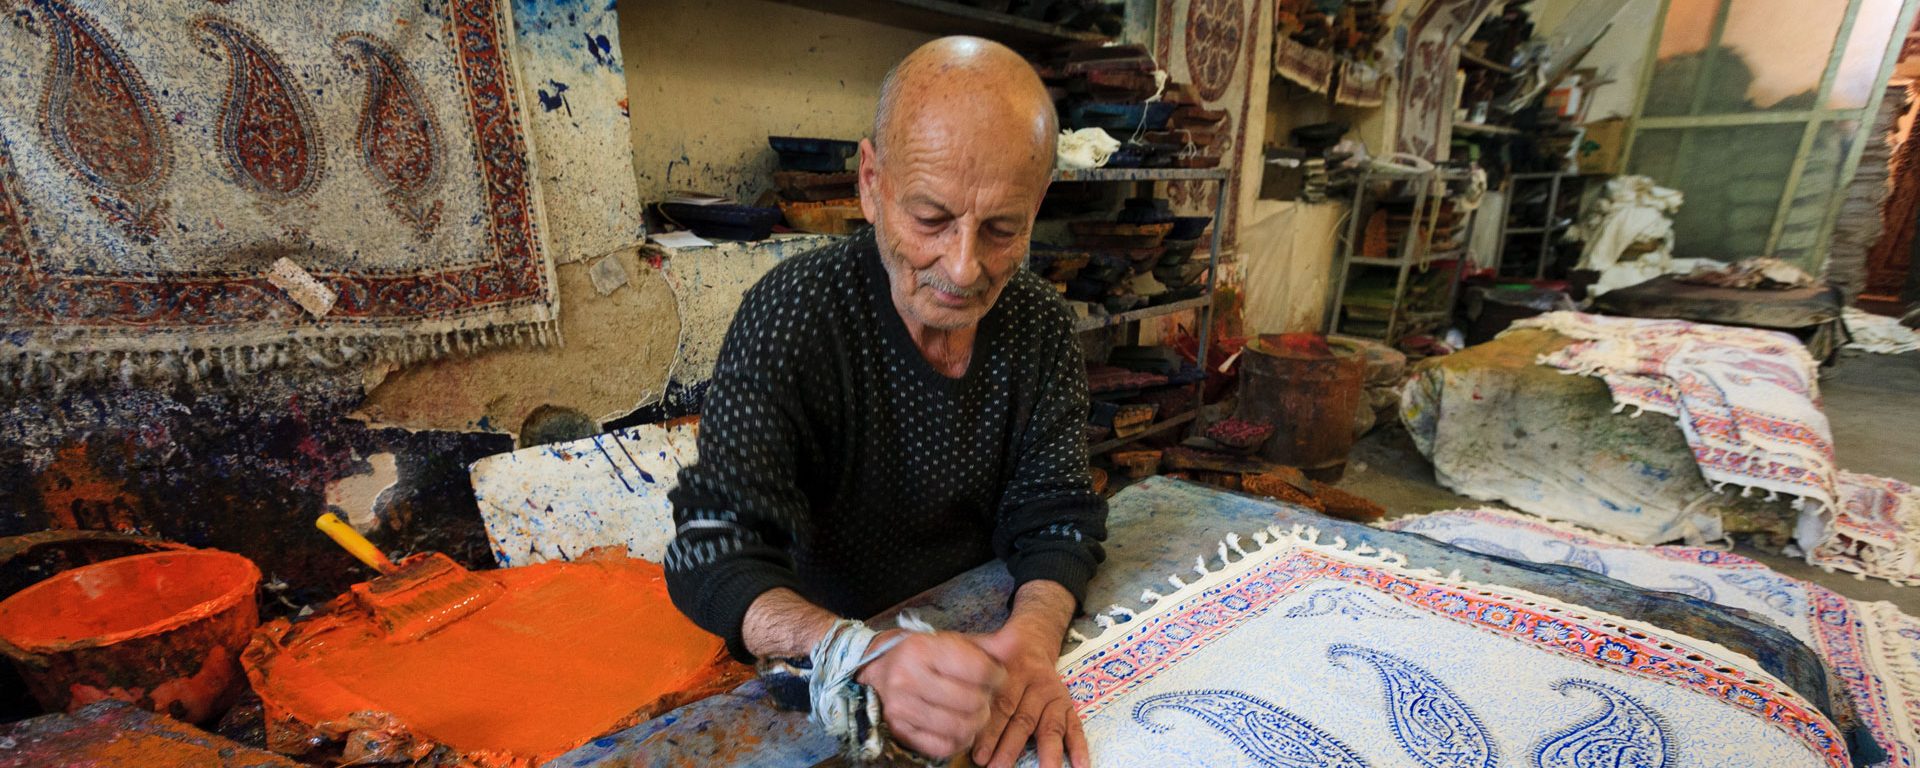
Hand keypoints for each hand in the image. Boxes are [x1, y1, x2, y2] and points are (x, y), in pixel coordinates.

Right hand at [856, 631, 1003, 758]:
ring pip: (960, 728)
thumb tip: (1016, 645)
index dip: (997, 676)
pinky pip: (944, 747)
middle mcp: (907, 677)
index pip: (978, 670)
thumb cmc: (921, 654)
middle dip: (987, 702)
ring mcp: (901, 708)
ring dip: (976, 724)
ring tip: (975, 713)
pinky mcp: (900, 731)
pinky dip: (959, 741)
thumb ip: (984, 646)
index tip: (996, 676)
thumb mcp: (950, 641)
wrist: (875, 669)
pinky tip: (959, 728)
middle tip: (985, 697)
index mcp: (922, 649)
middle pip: (972, 702)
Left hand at [970, 620, 1089, 767]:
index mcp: (1012, 672)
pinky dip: (1079, 748)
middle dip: (1009, 747)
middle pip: (1022, 720)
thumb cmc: (999, 655)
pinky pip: (1075, 728)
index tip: (977, 754)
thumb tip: (945, 695)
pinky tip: (1080, 766)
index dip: (988, 732)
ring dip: (1046, 753)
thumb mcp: (984, 652)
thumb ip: (969, 669)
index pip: (1000, 705)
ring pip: (1049, 727)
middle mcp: (1036, 684)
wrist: (1034, 639)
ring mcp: (1054, 697)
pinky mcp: (1068, 706)